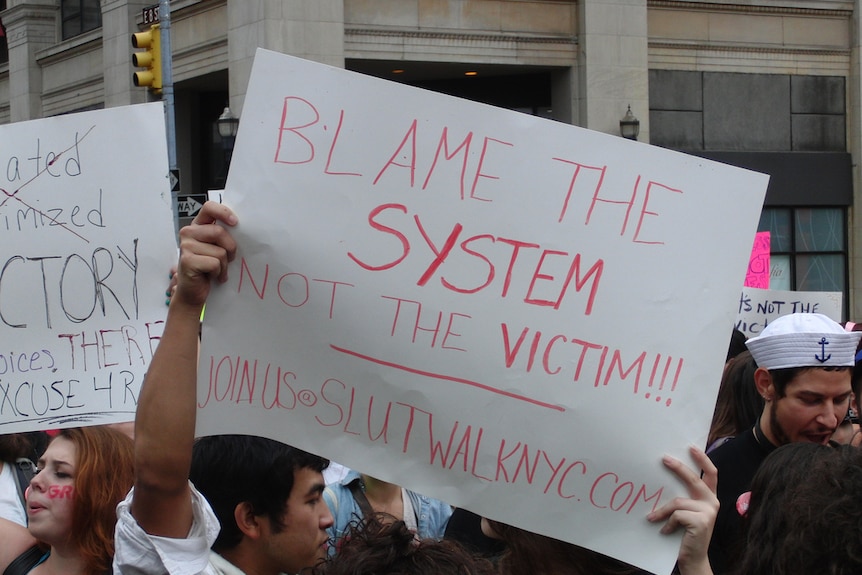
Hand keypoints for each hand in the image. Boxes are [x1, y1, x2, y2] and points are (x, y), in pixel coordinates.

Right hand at [173, 201, 237, 307]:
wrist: (194, 291)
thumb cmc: (208, 268)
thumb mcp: (217, 247)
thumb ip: (223, 235)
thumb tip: (242, 228)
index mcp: (197, 226)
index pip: (209, 208)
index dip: (224, 212)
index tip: (235, 222)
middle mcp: (188, 233)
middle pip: (219, 232)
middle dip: (230, 248)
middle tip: (228, 259)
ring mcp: (186, 246)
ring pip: (220, 251)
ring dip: (224, 265)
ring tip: (216, 270)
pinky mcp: (187, 261)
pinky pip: (215, 264)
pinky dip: (218, 273)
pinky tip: (212, 276)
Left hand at [647, 446, 717, 574]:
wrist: (693, 558)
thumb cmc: (686, 533)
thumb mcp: (687, 512)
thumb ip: (684, 497)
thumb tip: (665, 476)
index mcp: (710, 498)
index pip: (711, 473)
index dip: (703, 459)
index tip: (691, 447)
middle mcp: (713, 502)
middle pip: (694, 479)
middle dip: (678, 467)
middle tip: (663, 459)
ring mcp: (709, 512)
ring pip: (678, 502)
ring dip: (662, 511)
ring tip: (652, 518)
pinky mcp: (701, 522)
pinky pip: (676, 515)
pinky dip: (667, 523)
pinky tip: (665, 531)